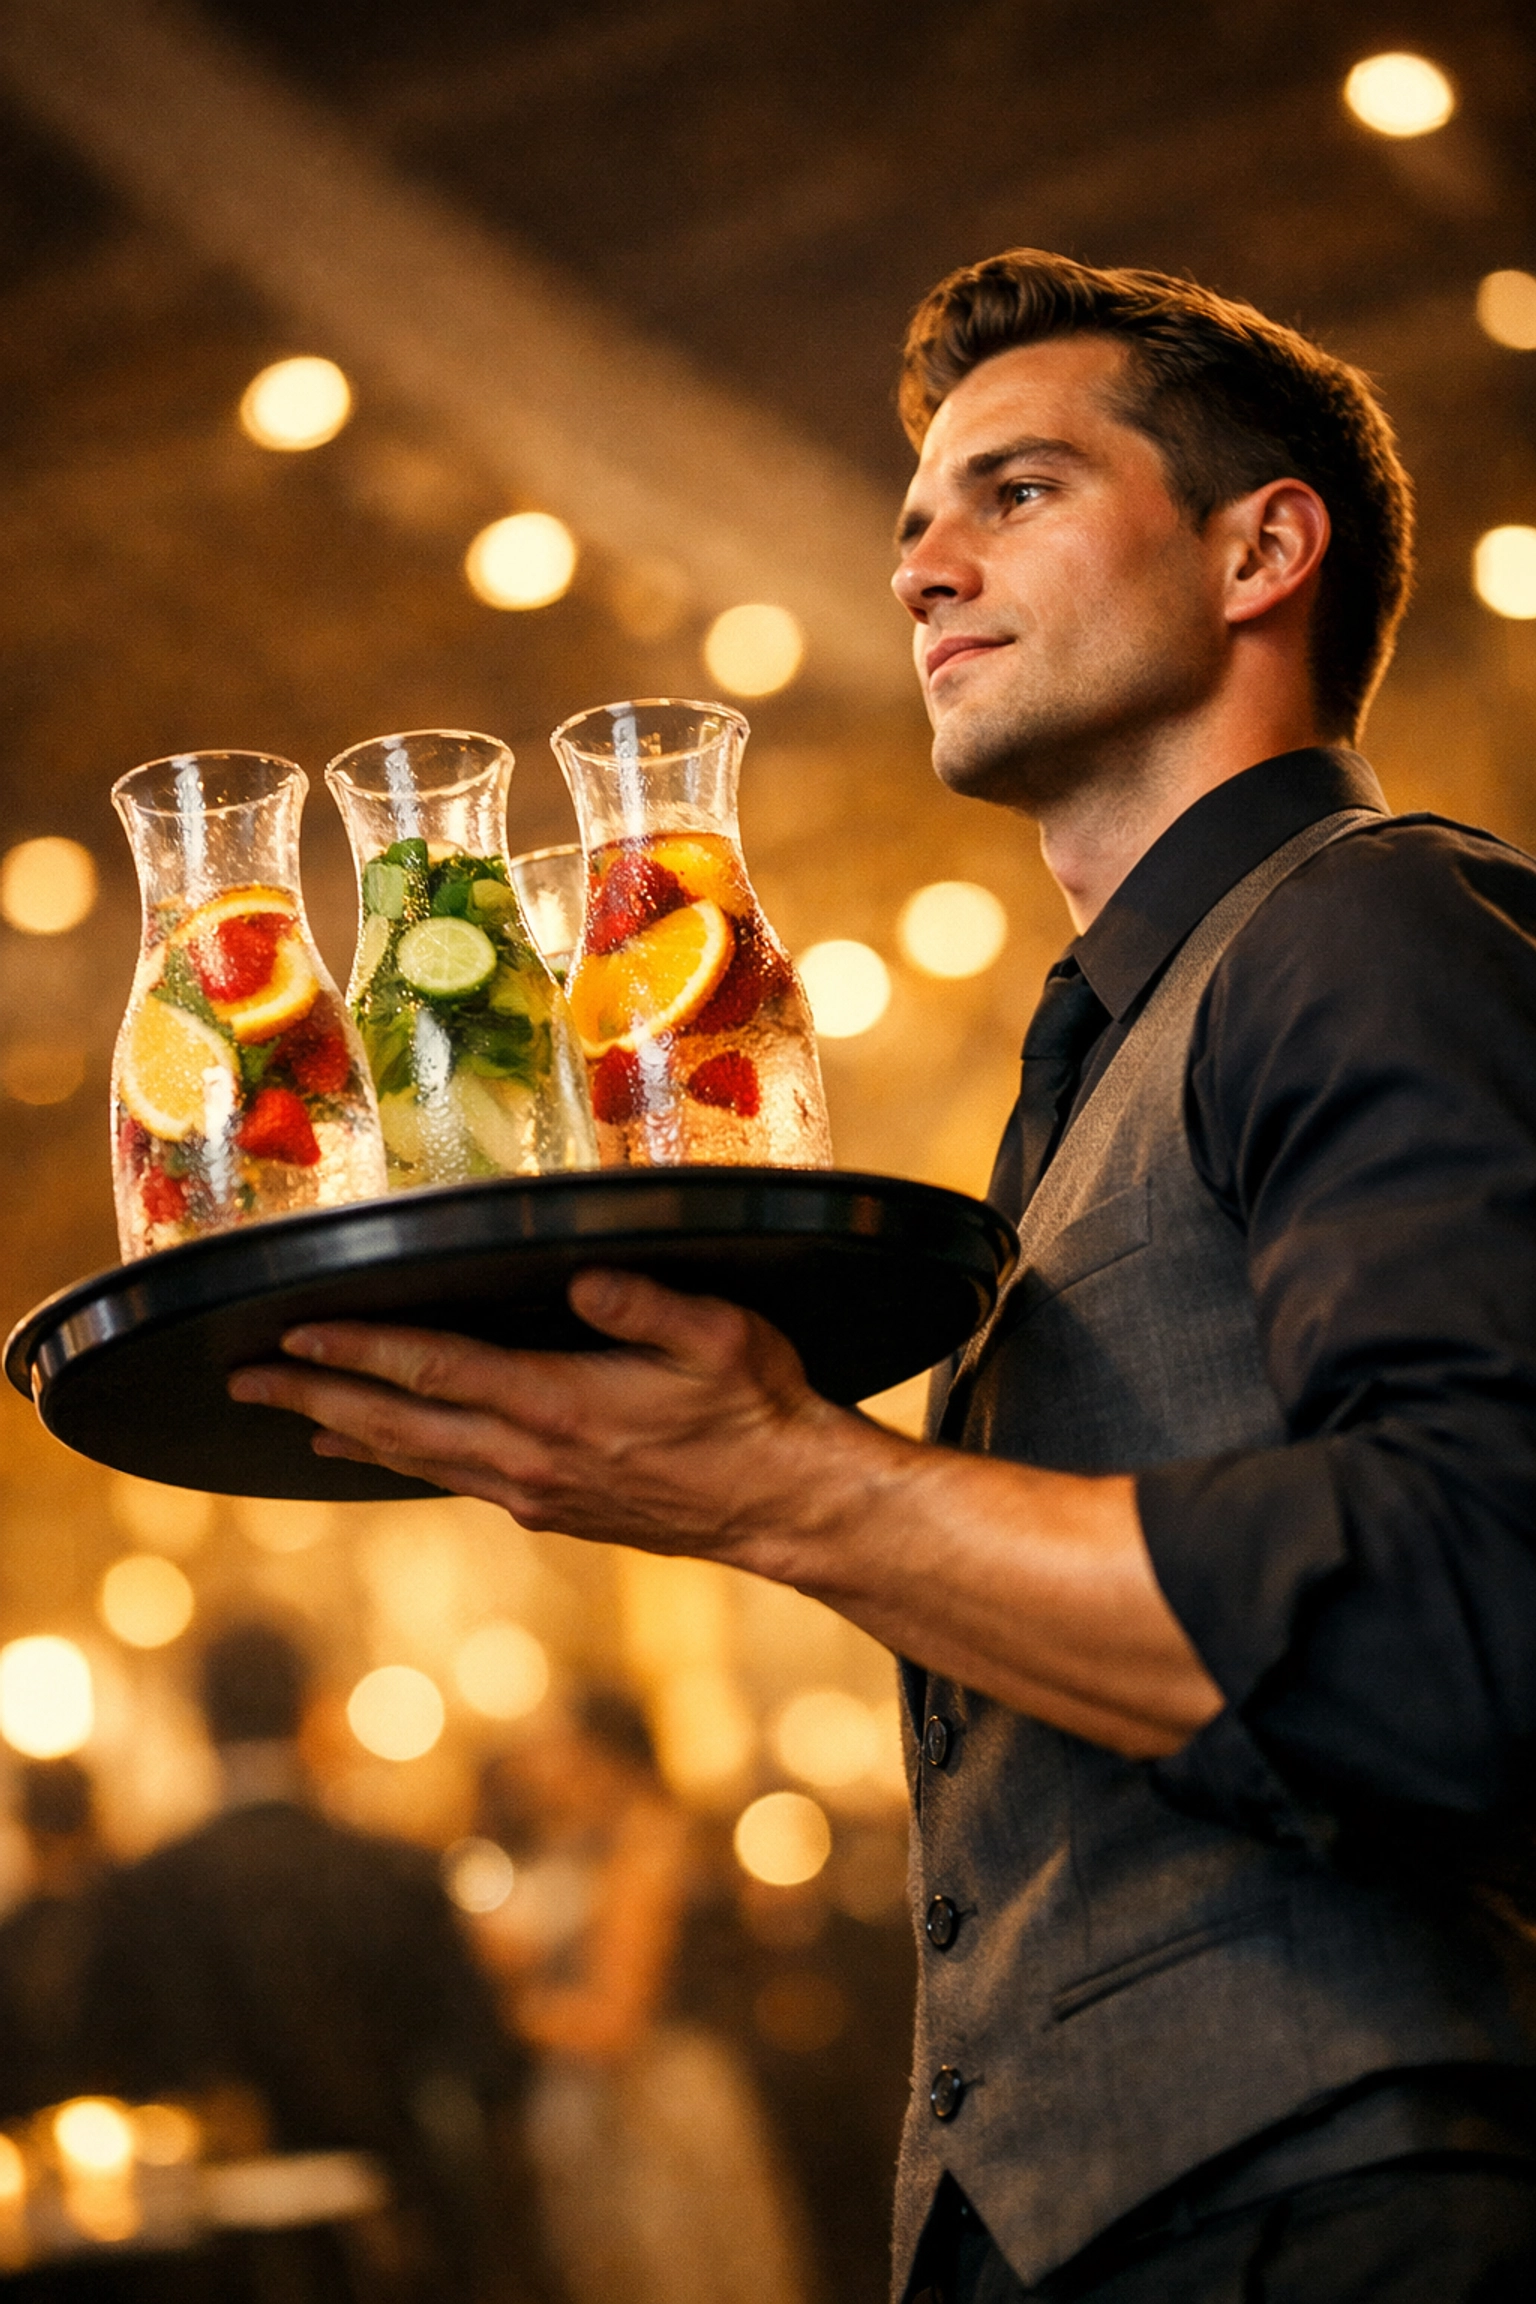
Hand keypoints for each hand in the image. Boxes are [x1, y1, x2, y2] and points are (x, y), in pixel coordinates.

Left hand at [226, 1268, 876, 1561]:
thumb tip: (581, 1277)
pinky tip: (380, 1454)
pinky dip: (401, 1460)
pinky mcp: (553, 1510)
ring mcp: (537, 1492)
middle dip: (314, 1399)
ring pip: (417, 1459)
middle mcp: (530, 1459)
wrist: (786, 1508)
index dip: (357, 1351)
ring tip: (290, 1419)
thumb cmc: (756, 1410)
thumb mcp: (717, 1337)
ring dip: (346, 1433)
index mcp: (559, 1407)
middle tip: (243, 1383)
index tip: (293, 1336)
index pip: (434, 1371)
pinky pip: (453, 1479)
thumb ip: (643, 1305)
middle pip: (398, 1423)